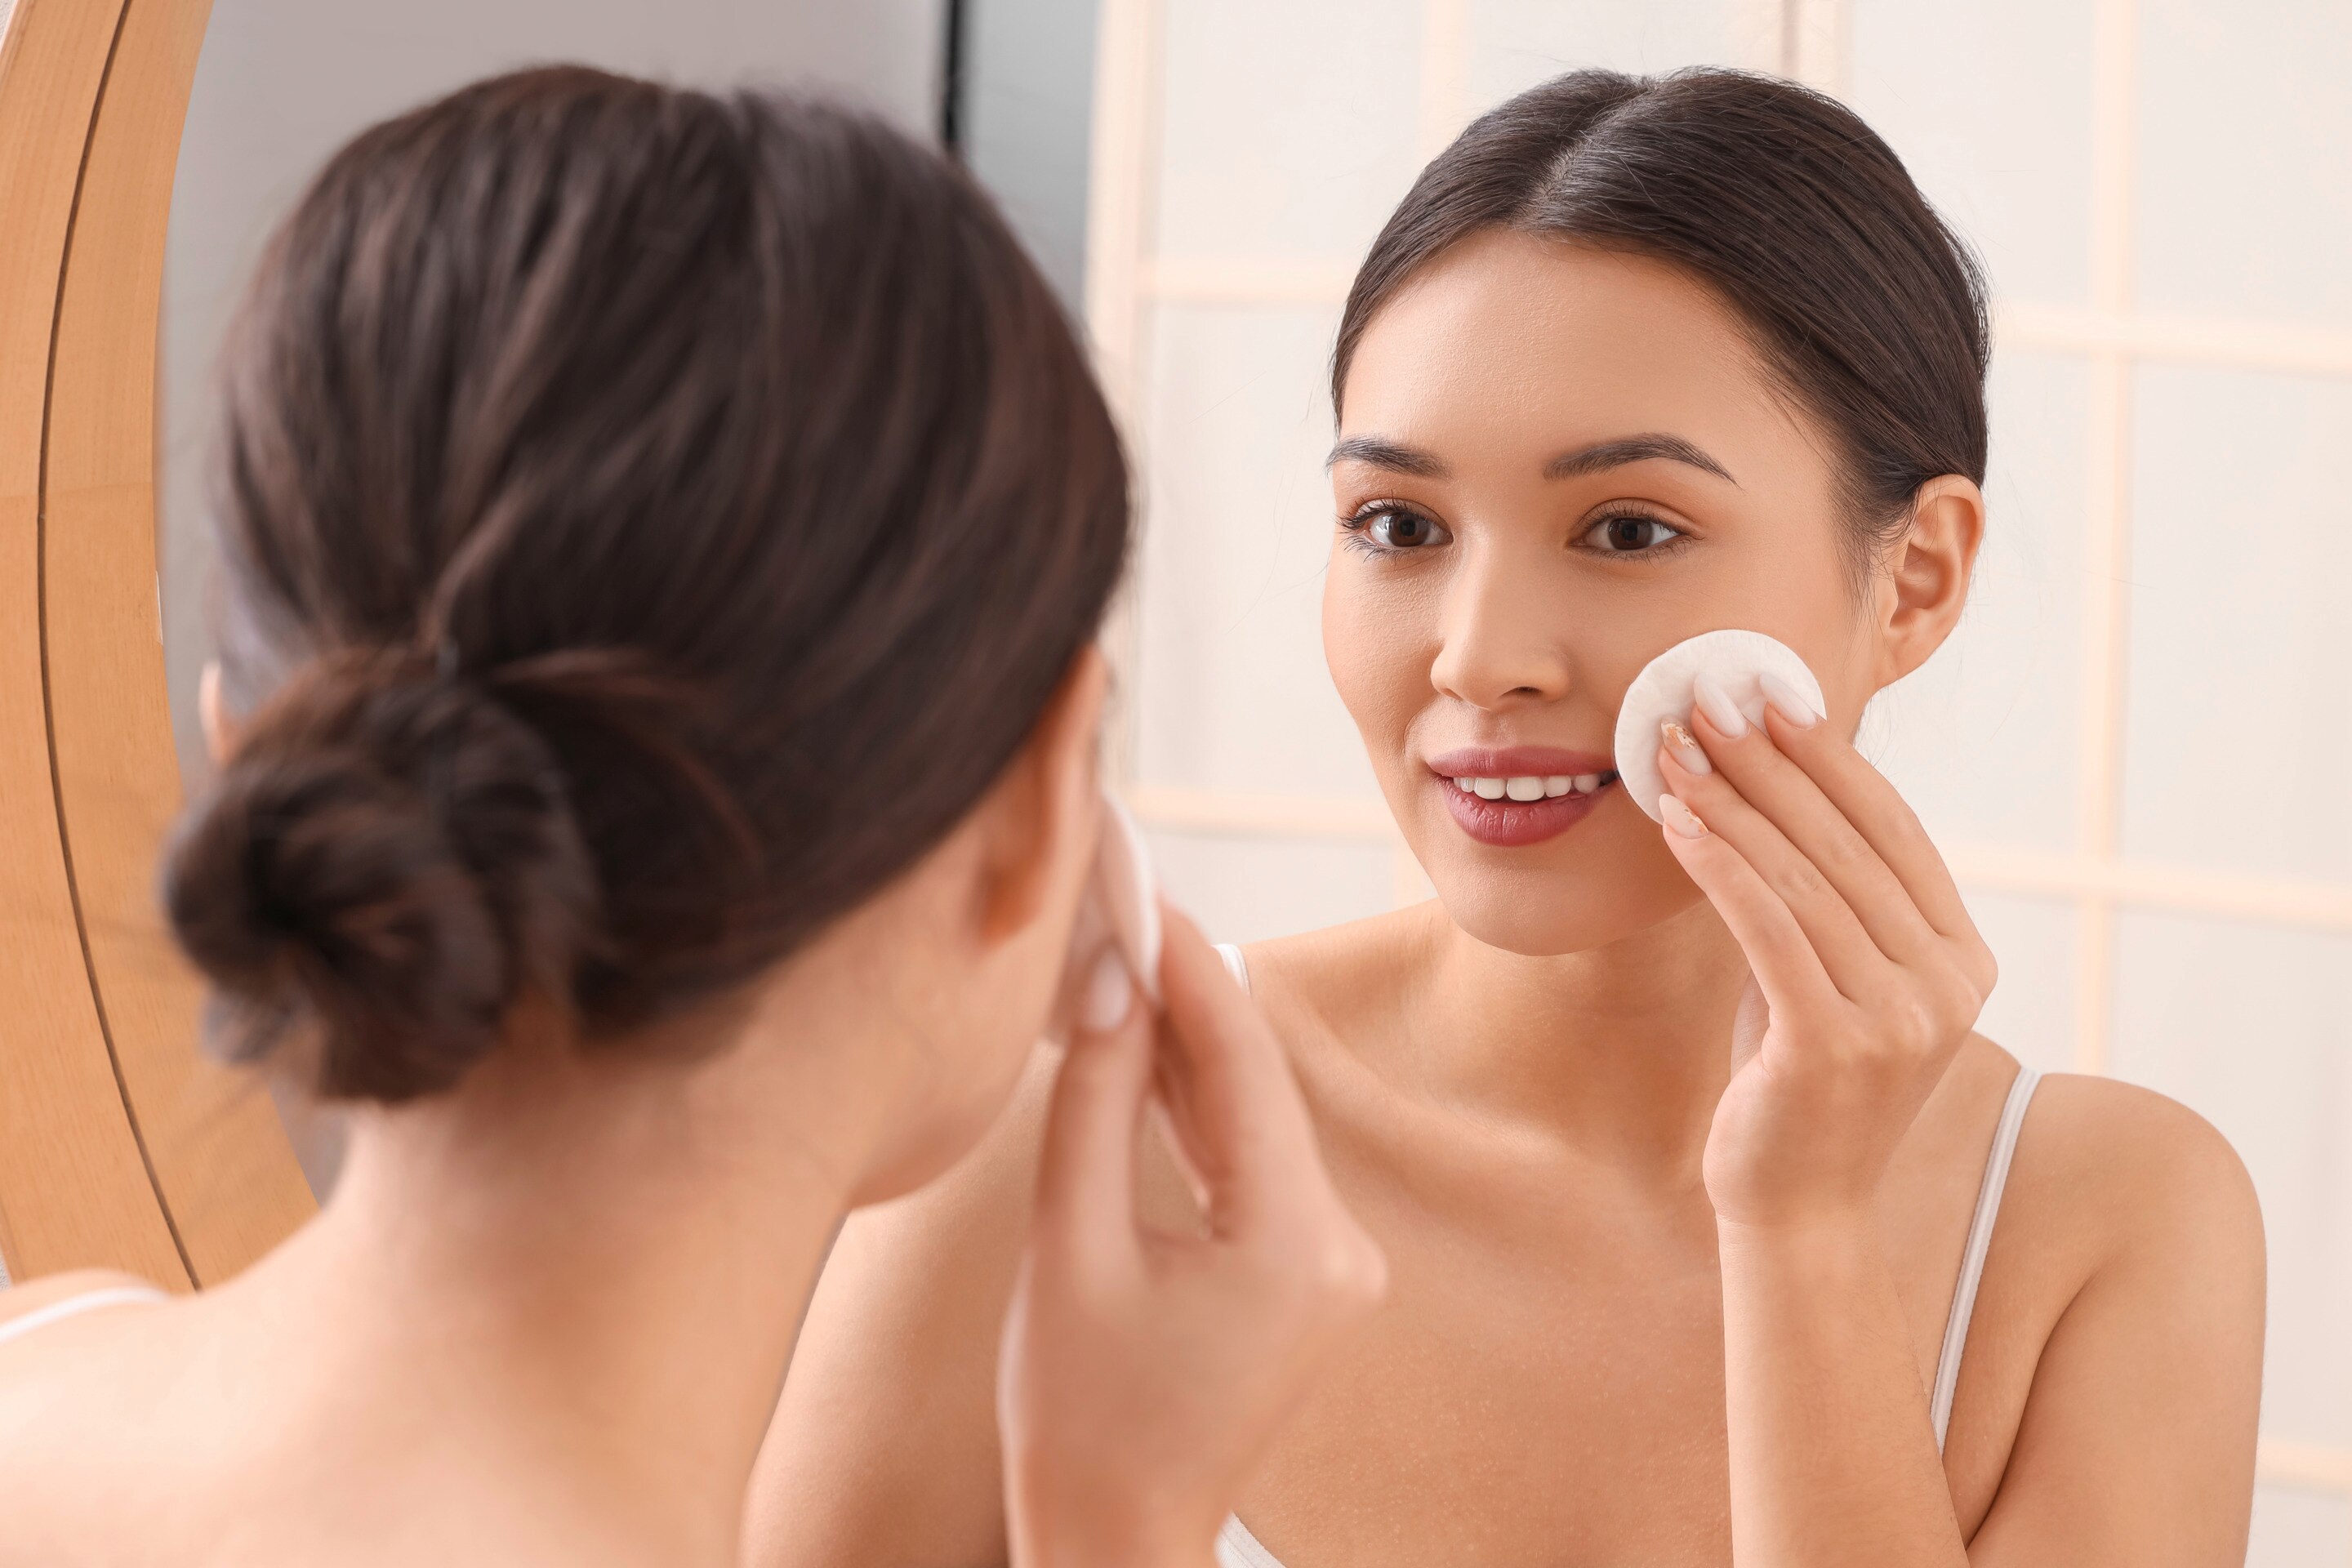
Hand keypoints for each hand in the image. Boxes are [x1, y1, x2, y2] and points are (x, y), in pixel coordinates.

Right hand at [998, 908, 1386, 1567]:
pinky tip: (1144, 1043)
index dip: (1186, 961)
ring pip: (1252, 1114)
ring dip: (1186, 1042)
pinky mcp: (1306, 1271)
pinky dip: (1195, 1106)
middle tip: (1120, 897)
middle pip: (1254, 1079)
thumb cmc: (1079, 1417)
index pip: (1239, 1059)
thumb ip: (1096, 1102)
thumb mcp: (1070, 1247)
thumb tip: (1113, 977)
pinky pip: (1250, 1160)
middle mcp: (1340, 1245)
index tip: (1137, 882)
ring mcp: (1332, 1261)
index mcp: (1293, 1242)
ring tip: (1119, 950)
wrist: (1118, 1541)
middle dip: (1185, 989)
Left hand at [1653, 675, 1997, 1231]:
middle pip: (1844, 843)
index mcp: (1964, 958)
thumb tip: (1768, 781)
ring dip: (1729, 804)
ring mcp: (1901, 1018)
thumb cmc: (1797, 1080)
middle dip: (1766, 764)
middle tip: (1704, 702)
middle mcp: (1948, 984)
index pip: (1893, 829)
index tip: (1768, 697)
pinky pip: (1768, 929)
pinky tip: (1676, 824)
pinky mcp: (1836, 1045)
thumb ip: (1826, 898)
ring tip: (1672, 752)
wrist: (1798, 1208)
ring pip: (1801, 878)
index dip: (1829, 758)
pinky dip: (1719, 866)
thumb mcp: (1829, 975)